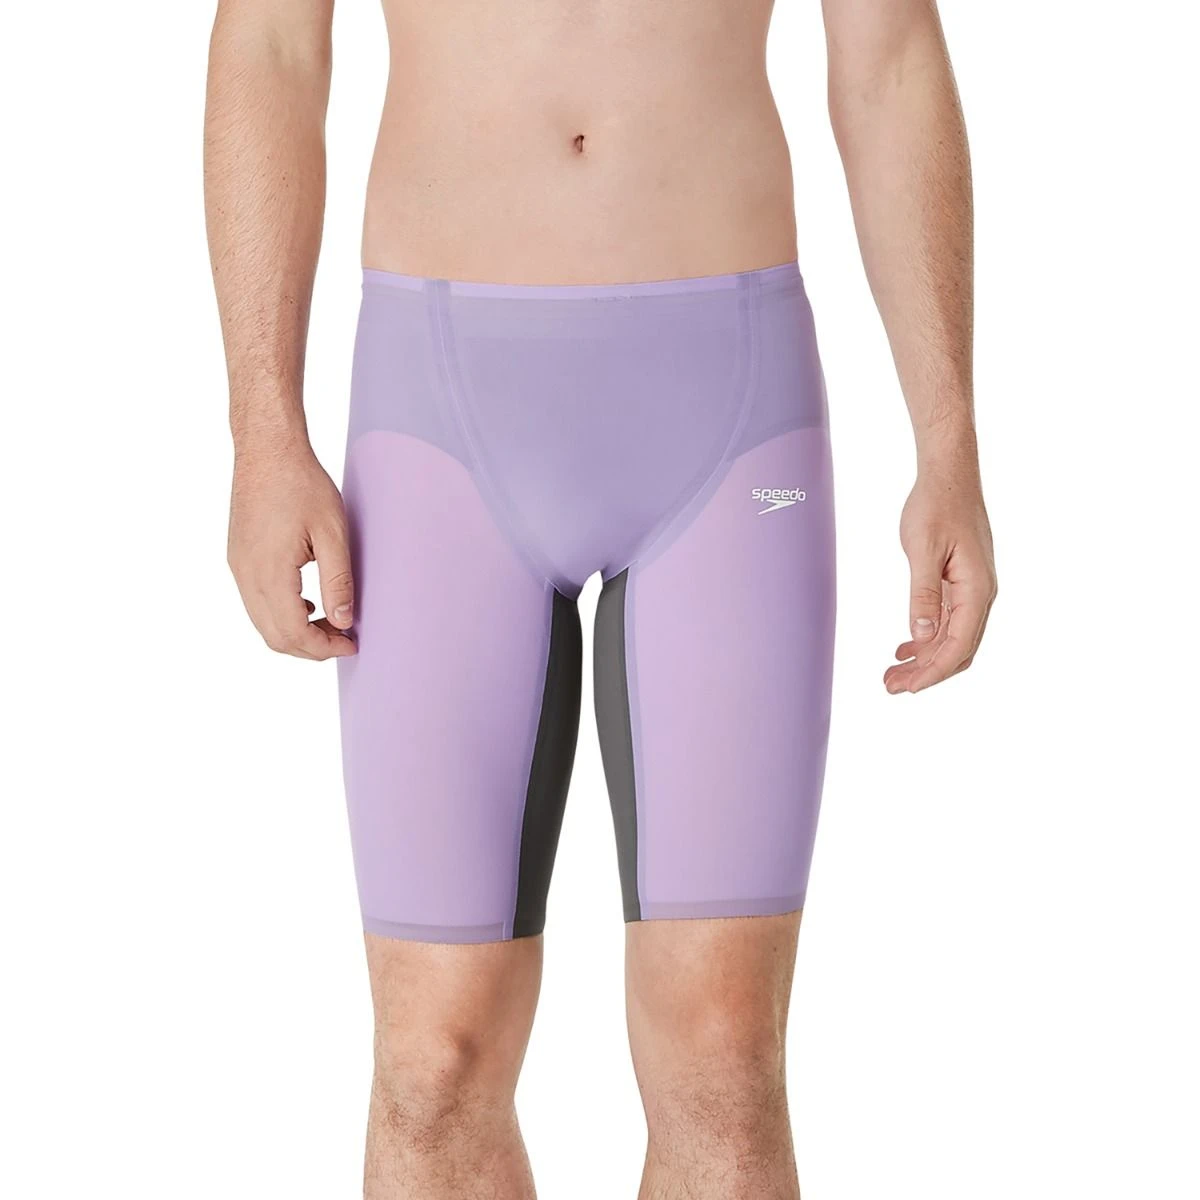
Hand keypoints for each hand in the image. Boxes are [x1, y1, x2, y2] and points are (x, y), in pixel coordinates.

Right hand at [227, 443, 356, 659]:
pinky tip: (309, 603)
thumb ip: (338, 581)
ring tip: (331, 622)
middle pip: (275, 637)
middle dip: (311, 647)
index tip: (352, 644)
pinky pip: (256, 602)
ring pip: (263, 623)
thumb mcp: (332, 533)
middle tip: (345, 638)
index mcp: (269, 572)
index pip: (294, 633)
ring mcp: (238, 567)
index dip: (325, 648)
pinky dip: (281, 614)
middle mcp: (246, 575)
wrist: (267, 449)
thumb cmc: (302, 484)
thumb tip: (345, 622)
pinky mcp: (238, 558)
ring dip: (296, 632)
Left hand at [886, 467, 995, 693]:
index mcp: (977, 589)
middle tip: (891, 686)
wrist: (949, 475)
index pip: (959, 645)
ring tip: (892, 674)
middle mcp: (980, 594)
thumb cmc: (937, 505)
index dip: (933, 672)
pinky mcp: (960, 582)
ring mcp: (972, 589)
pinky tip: (905, 648)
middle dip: (926, 672)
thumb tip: (922, 635)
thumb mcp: (923, 550)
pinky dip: (927, 638)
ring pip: (952, 638)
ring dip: (924, 658)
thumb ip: (923, 594)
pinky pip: (948, 621)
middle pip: (958, 649)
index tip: (907, 688)